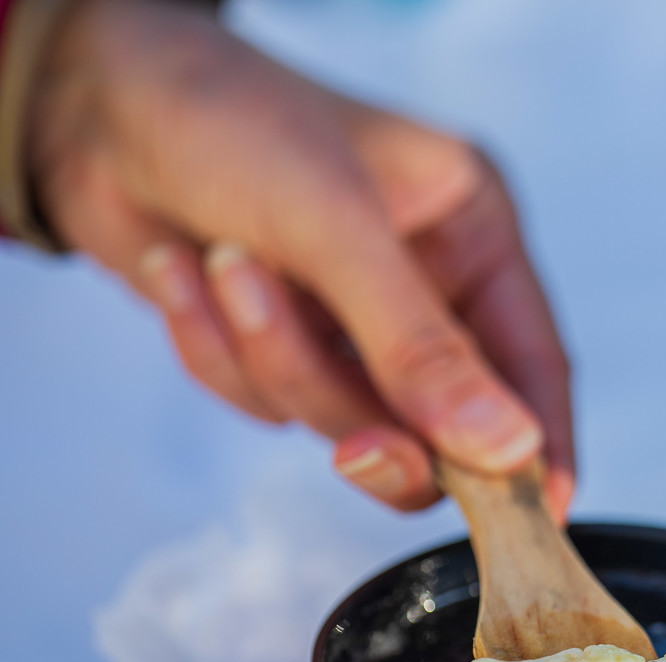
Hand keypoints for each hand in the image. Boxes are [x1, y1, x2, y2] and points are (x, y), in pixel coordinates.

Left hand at [28, 0, 574, 516]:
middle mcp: (426, 285)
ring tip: (224, 267)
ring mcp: (351, 321)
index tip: (537, 522)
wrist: (86, 97)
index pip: (535, 364)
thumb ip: (422, 349)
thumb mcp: (337, 227)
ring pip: (346, 418)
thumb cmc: (232, 117)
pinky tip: (184, 275)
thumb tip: (507, 450)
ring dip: (274, 359)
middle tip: (354, 449)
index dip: (540, 448)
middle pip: (441, 420)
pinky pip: (268, 404)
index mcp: (472, 235)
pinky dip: (218, 353)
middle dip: (379, 423)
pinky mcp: (280, 344)